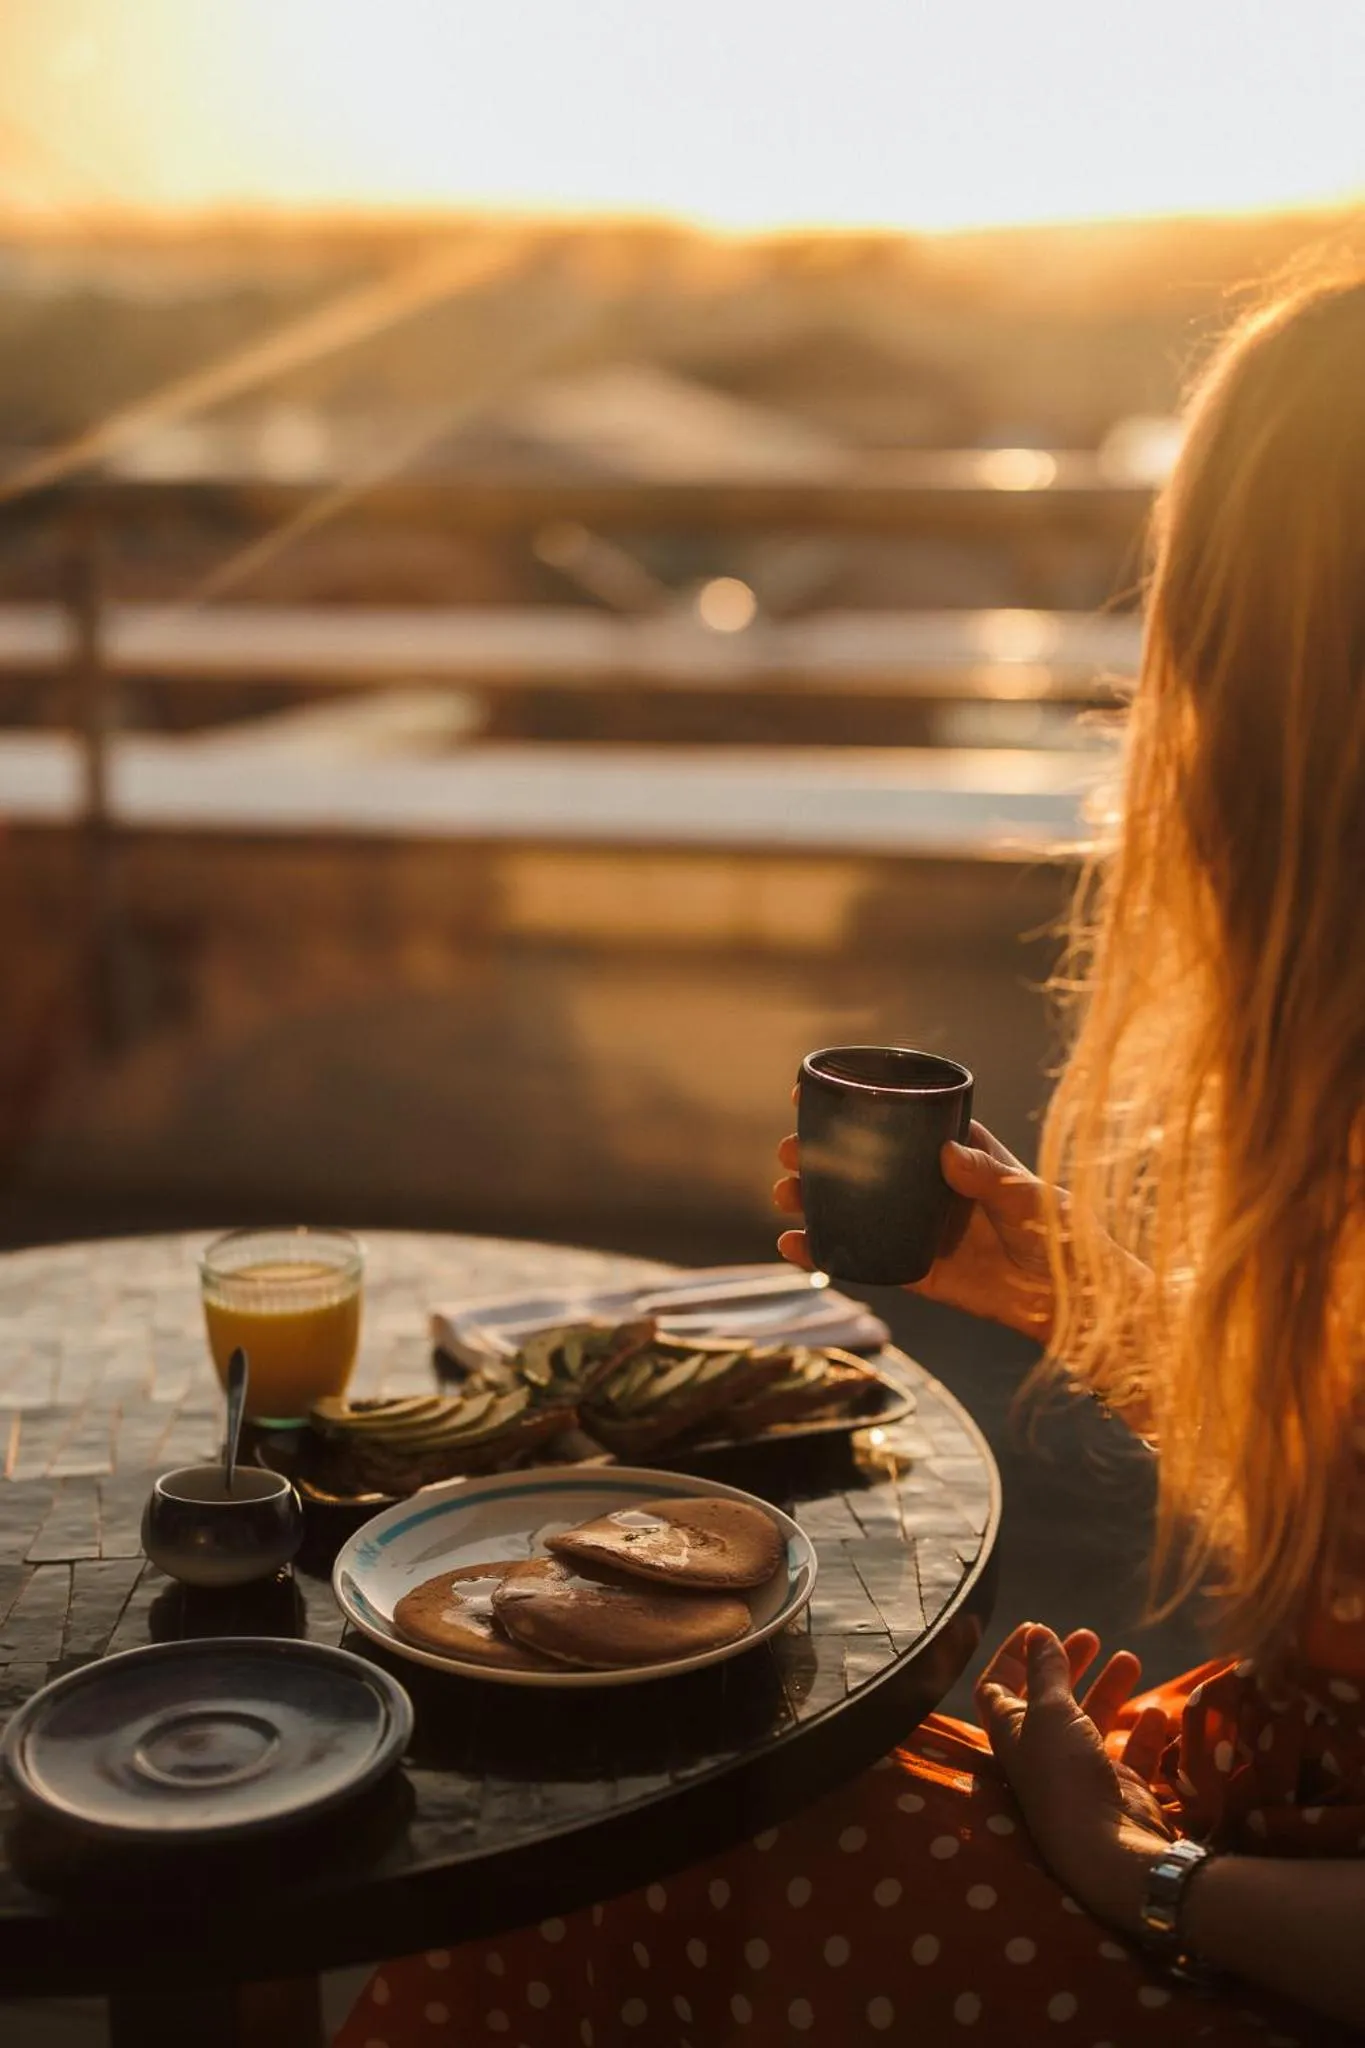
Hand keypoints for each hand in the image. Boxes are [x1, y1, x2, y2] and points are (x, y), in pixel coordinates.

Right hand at [774, 1115, 1056, 1341]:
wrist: (1070, 1300)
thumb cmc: (1062, 1234)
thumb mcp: (1030, 1196)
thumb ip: (991, 1176)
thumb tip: (946, 1153)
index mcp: (954, 1152)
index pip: (898, 1118)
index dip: (854, 1104)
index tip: (812, 1093)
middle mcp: (928, 1185)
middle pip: (862, 1162)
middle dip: (819, 1153)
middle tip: (790, 1151)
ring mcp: (916, 1226)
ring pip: (853, 1208)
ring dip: (813, 1200)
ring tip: (784, 1195)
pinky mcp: (913, 1268)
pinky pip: (862, 1258)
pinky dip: (824, 1253)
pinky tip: (794, 1245)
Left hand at [977, 1624, 1174, 1934]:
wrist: (1109, 1851)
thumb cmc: (1065, 1775)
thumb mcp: (1051, 1712)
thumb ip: (1046, 1671)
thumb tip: (1037, 1632)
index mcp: (1012, 1734)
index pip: (998, 1689)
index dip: (1012, 1657)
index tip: (1036, 1628)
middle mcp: (1044, 1753)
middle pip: (1050, 1699)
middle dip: (1067, 1665)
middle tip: (1090, 1637)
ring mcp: (1083, 1773)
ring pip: (1093, 1720)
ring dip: (1109, 1689)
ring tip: (1129, 1658)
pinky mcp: (1120, 1790)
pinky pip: (1132, 1753)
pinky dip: (1143, 1731)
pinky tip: (1157, 1712)